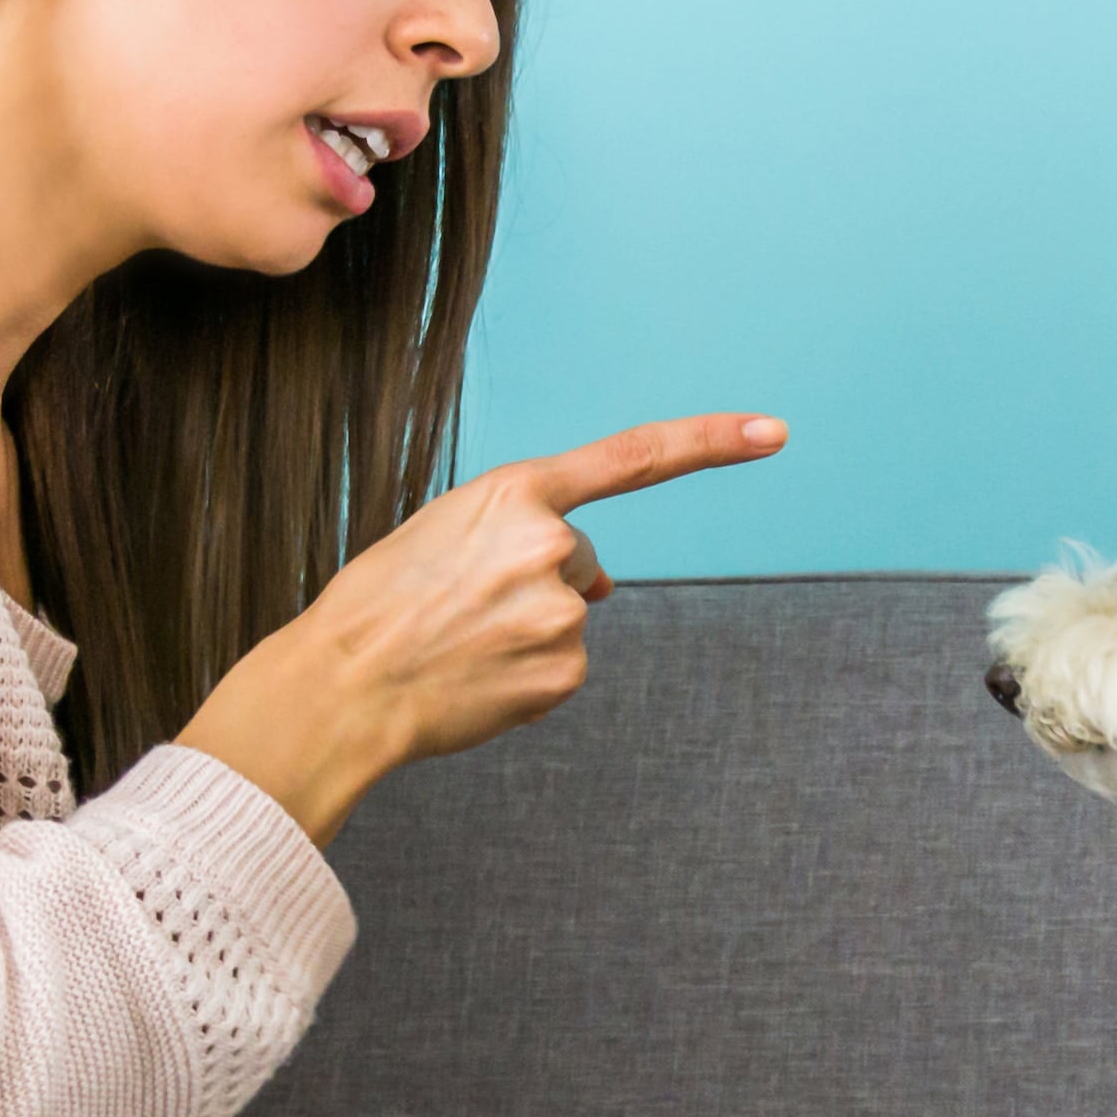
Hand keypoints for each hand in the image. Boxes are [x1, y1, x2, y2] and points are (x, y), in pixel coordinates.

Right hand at [176, 414, 782, 843]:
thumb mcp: (443, 534)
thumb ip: (520, 533)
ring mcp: (563, 611)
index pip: (634, 458)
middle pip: (581, 560)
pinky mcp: (564, 670)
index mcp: (513, 493)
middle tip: (462, 607)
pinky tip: (475, 677)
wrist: (343, 684)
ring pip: (568, 617)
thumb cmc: (379, 605)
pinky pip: (561, 668)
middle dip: (536, 582)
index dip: (709, 440)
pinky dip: (526, 676)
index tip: (772, 431)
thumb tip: (598, 586)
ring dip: (527, 631)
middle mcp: (551, 544)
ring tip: (460, 643)